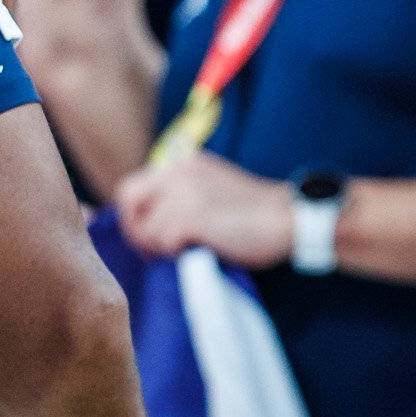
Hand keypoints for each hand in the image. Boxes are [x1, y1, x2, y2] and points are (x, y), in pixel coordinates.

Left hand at [114, 151, 293, 268]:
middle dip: (133, 228)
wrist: (287, 216)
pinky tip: (193, 252)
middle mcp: (177, 173)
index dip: (134, 214)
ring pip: (147, 227)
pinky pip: (163, 241)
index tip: (147, 234)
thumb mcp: (211, 189)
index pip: (134, 185)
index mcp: (182, 164)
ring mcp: (183, 194)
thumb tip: (152, 222)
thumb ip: (183, 195)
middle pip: (127, 200)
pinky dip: (173, 252)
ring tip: (181, 252)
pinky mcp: (192, 217)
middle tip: (151, 250)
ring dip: (159, 245)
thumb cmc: (255, 212)